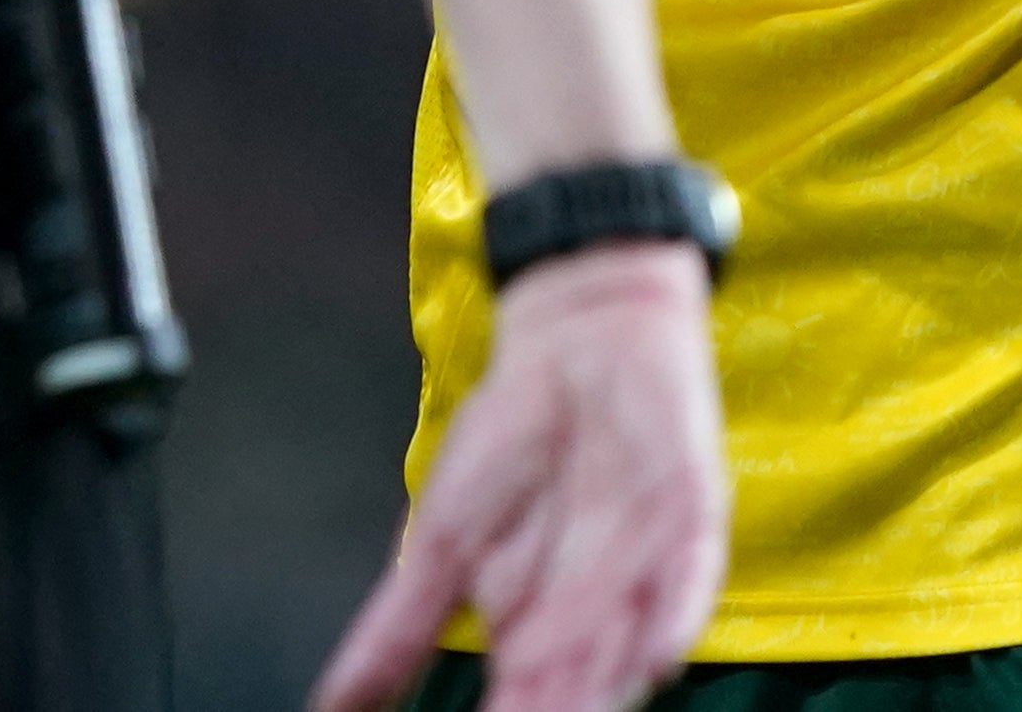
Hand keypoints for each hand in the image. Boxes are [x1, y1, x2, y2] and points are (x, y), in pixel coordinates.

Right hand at [313, 242, 725, 711]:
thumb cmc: (513, 442)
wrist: (577, 346)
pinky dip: (671, 613)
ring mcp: (651, 573)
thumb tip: (328, 708)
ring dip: (605, 687)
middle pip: (578, 688)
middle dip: (555, 710)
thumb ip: (392, 633)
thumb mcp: (437, 543)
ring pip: (628, 648)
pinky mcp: (693, 524)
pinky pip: (688, 577)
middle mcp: (598, 620)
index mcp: (538, 631)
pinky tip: (655, 656)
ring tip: (577, 710)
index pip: (523, 704)